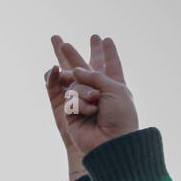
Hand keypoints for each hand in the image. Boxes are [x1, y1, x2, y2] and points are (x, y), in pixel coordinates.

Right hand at [45, 35, 122, 179]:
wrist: (110, 142)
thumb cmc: (120, 116)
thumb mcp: (114, 88)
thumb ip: (94, 75)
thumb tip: (73, 71)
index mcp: (114, 86)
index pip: (110, 65)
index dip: (108, 52)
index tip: (105, 38)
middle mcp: (98, 92)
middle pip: (83, 69)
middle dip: (72, 55)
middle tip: (60, 41)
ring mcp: (82, 102)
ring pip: (74, 83)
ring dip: (84, 91)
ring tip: (94, 102)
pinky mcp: (70, 113)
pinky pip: (68, 98)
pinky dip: (77, 101)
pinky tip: (86, 107)